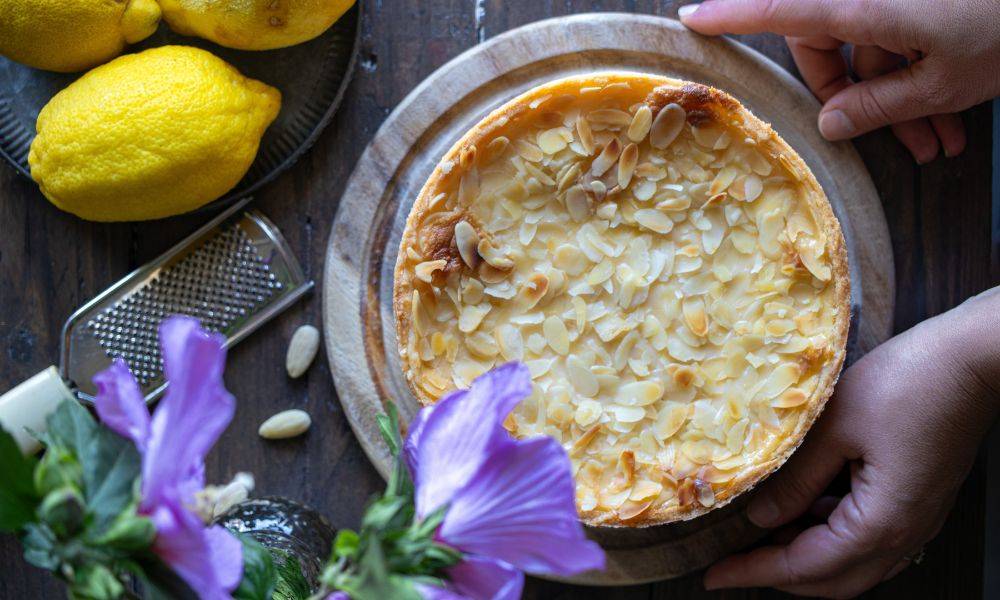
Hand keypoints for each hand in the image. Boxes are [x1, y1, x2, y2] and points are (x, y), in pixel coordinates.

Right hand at [678, 0, 999, 162]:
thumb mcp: (945, 79)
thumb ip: (879, 105)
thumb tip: (830, 124)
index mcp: (860, 5)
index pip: (777, 11)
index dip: (730, 16)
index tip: (689, 18)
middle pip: (828, 45)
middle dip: (859, 100)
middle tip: (901, 144)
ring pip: (873, 49)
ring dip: (902, 100)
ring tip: (941, 146)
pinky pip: (901, 36)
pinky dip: (922, 76)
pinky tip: (951, 120)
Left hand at [704, 288, 999, 597]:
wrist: (970, 361)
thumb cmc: (905, 385)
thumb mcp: (834, 428)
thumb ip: (795, 480)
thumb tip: (758, 517)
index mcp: (880, 523)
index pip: (805, 567)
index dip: (755, 572)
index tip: (713, 576)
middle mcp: (903, 536)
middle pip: (832, 581)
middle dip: (778, 576)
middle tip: (732, 562)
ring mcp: (916, 522)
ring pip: (852, 565)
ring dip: (805, 557)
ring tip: (759, 535)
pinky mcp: (918, 503)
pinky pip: (869, 539)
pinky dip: (830, 537)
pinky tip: (801, 510)